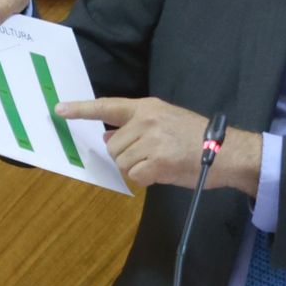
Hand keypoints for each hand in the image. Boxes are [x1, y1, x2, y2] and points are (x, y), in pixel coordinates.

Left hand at [56, 97, 261, 194]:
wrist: (227, 152)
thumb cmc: (198, 137)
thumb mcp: (166, 121)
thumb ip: (136, 127)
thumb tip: (107, 137)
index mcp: (147, 107)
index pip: (108, 106)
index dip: (81, 110)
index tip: (58, 110)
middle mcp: (146, 121)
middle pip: (113, 146)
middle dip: (127, 155)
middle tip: (153, 155)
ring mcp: (151, 142)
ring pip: (121, 163)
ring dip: (136, 168)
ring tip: (161, 162)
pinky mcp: (157, 164)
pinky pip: (135, 176)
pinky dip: (146, 179)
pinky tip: (164, 172)